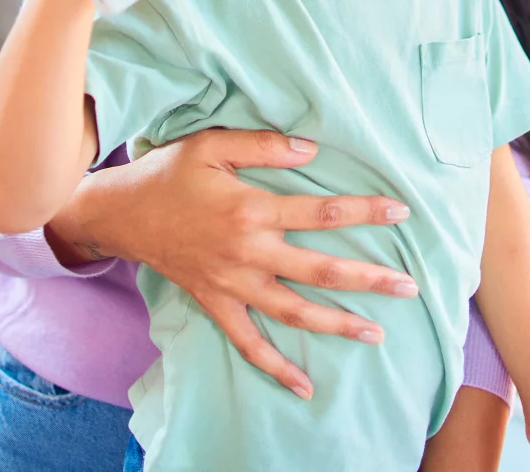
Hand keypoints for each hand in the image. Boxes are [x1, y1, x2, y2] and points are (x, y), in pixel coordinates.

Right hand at [45, 127, 418, 398]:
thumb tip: (312, 150)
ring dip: (338, 324)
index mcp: (252, 210)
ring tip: (377, 332)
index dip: (366, 212)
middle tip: (410, 286)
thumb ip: (264, 146)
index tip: (402, 214)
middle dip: (369, 279)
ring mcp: (232, 284)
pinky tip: (305, 386)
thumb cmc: (168, 173)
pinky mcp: (216, 303)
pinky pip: (249, 342)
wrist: (120, 213)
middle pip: (320, 270)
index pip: (323, 214)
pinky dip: (276, 366)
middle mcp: (248, 252)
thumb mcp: (212, 144)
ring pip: (295, 311)